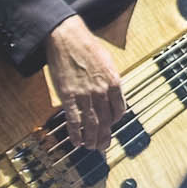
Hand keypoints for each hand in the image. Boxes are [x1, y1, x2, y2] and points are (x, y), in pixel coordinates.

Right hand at [45, 14, 125, 152]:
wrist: (67, 39)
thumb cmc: (87, 48)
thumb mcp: (107, 62)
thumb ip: (110, 80)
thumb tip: (113, 95)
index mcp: (114, 82)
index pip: (119, 110)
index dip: (115, 121)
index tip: (111, 125)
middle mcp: (101, 91)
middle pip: (106, 120)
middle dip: (105, 136)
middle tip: (103, 146)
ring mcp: (85, 95)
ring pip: (91, 124)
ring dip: (92, 139)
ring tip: (92, 147)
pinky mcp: (68, 96)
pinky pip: (74, 120)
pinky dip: (76, 133)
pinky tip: (76, 141)